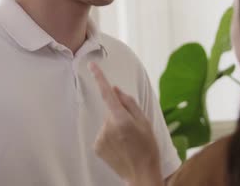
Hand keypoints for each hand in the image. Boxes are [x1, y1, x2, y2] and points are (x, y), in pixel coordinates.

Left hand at [89, 62, 162, 183]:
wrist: (141, 174)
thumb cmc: (147, 147)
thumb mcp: (145, 122)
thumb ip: (129, 103)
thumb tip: (115, 90)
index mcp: (122, 119)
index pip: (108, 94)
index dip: (99, 78)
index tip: (91, 66)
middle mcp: (108, 127)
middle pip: (111, 110)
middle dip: (119, 114)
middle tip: (132, 129)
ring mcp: (101, 138)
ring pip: (107, 123)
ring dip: (116, 127)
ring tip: (127, 140)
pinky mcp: (97, 147)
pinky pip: (104, 134)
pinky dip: (111, 137)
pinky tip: (120, 146)